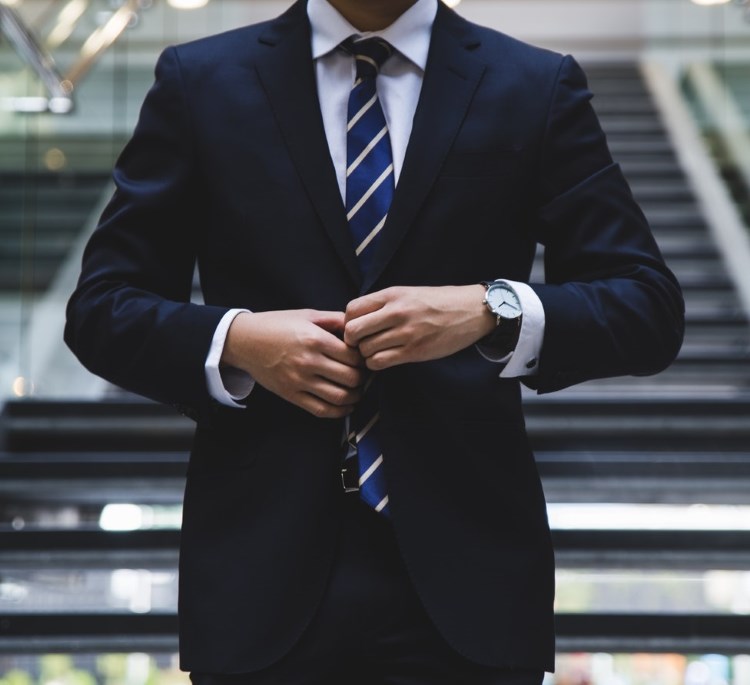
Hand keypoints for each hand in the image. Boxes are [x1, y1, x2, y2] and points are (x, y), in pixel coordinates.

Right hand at [222, 310, 365, 417]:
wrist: (244, 341)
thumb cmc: (277, 325)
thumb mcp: (307, 315)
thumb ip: (335, 319)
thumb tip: (358, 326)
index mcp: (315, 339)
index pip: (353, 356)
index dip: (364, 359)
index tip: (364, 358)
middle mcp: (308, 362)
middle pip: (351, 378)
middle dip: (363, 378)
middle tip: (364, 375)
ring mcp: (299, 381)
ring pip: (340, 397)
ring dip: (355, 396)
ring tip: (357, 390)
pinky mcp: (291, 395)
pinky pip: (321, 410)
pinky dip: (339, 412)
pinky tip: (346, 405)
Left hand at [344, 285, 494, 369]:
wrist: (471, 311)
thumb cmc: (438, 302)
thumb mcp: (408, 293)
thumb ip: (383, 304)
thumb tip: (355, 320)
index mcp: (392, 294)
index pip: (351, 309)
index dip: (348, 322)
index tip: (357, 328)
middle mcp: (396, 312)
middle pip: (353, 331)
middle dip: (352, 341)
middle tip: (362, 344)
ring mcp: (405, 333)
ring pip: (365, 350)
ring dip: (366, 354)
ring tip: (376, 351)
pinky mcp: (414, 351)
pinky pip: (380, 362)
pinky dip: (377, 364)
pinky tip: (385, 359)